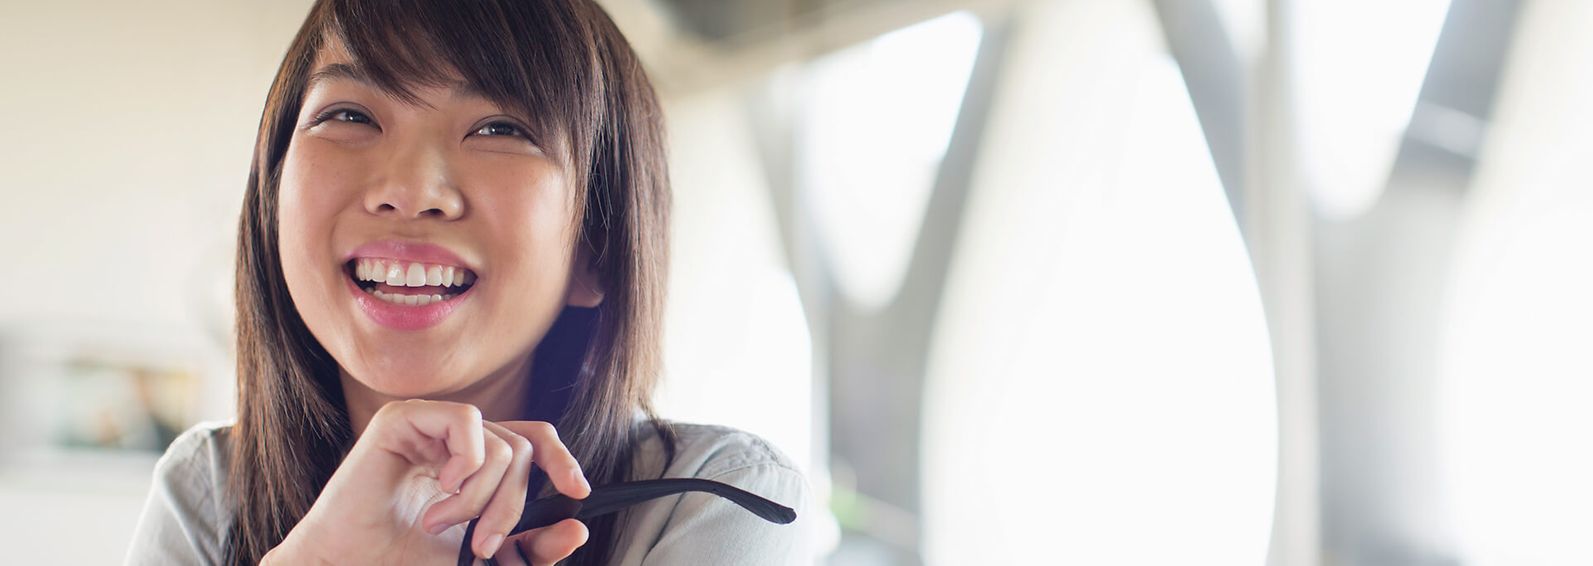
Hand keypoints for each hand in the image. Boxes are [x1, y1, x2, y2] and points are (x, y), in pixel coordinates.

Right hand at [265, 399, 592, 564]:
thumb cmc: (404, 560)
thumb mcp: (483, 556)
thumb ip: (529, 546)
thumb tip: (576, 531)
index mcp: (473, 464)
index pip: (533, 442)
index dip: (562, 461)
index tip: (578, 492)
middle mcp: (454, 440)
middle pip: (522, 449)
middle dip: (513, 504)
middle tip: (484, 544)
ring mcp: (428, 426)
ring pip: (499, 443)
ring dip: (481, 497)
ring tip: (443, 524)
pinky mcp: (403, 419)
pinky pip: (466, 420)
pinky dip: (466, 463)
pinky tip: (441, 491)